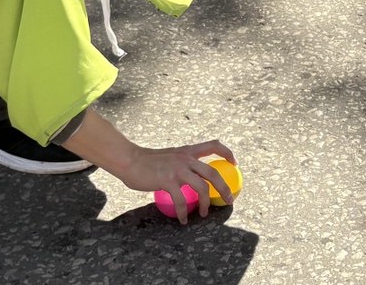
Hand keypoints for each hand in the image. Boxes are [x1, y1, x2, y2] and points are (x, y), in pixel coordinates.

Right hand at [112, 140, 236, 224]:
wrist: (130, 160)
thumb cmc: (147, 161)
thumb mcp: (170, 156)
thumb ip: (182, 162)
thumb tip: (192, 175)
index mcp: (187, 151)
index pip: (213, 145)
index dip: (227, 152)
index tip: (235, 163)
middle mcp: (186, 158)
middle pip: (213, 173)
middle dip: (225, 188)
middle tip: (229, 200)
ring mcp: (177, 169)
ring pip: (202, 188)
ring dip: (206, 204)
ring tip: (204, 213)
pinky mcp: (167, 180)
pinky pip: (181, 200)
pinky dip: (183, 213)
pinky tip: (183, 220)